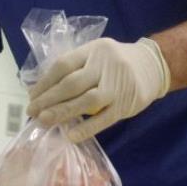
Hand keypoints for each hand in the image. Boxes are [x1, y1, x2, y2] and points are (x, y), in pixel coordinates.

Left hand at [26, 38, 170, 142]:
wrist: (154, 65)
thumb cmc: (117, 62)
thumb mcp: (97, 55)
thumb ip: (76, 67)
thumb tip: (44, 90)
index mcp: (93, 50)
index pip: (63, 65)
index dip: (45, 82)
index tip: (32, 96)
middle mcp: (105, 65)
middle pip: (72, 83)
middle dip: (48, 99)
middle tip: (32, 112)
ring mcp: (117, 85)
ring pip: (87, 100)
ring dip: (63, 112)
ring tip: (44, 121)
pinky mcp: (126, 104)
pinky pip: (104, 119)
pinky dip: (87, 128)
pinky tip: (71, 135)